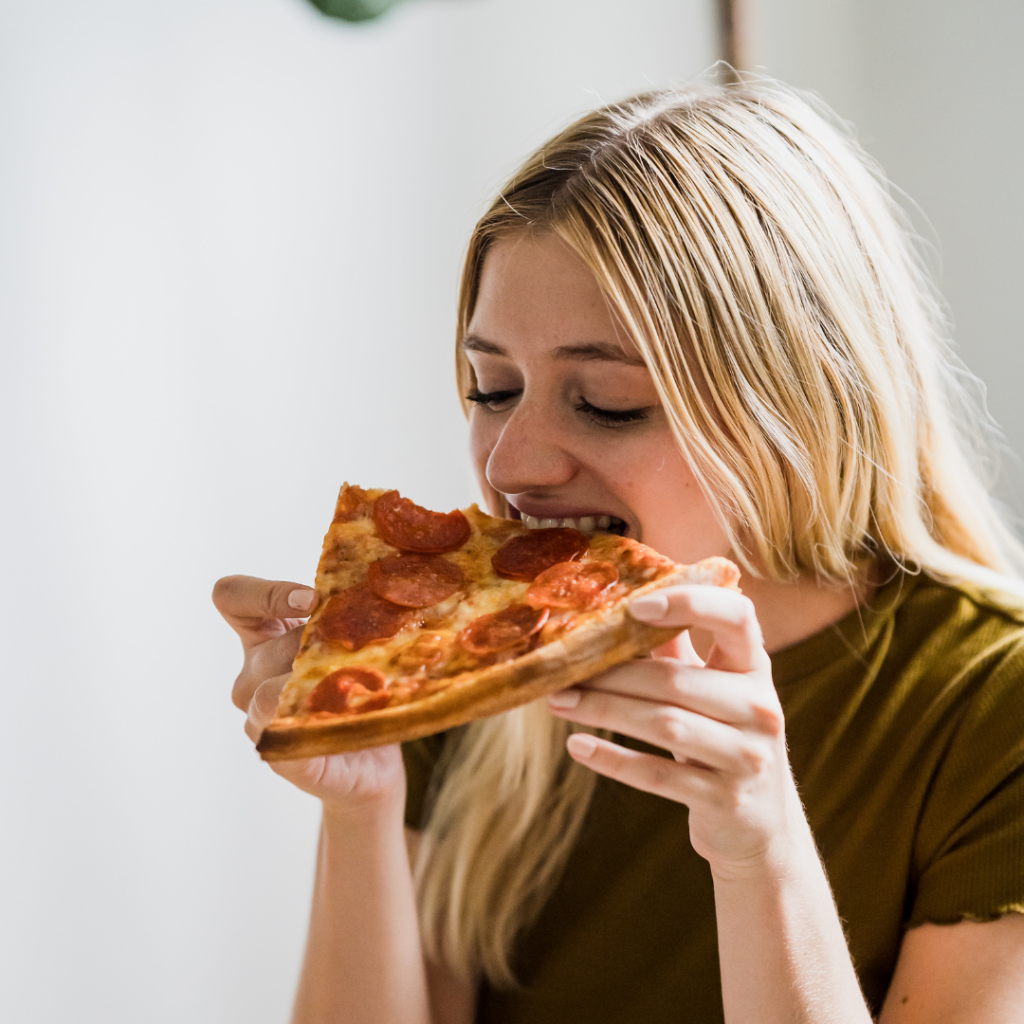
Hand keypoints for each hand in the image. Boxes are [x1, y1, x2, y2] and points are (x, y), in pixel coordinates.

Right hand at [212, 575, 404, 812]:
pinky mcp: (277, 753)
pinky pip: (280, 730)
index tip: (312, 600)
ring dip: (316, 683)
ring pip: (268, 691)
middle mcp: (251, 675)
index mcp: (263, 637)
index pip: (231, 597)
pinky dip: (313, 717)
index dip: (264, 593)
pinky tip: (343, 712)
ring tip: (360, 685)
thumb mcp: (352, 639)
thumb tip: (366, 590)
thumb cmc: (361, 687)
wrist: (375, 756)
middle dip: (318, 643)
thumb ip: (345, 612)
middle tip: (361, 651)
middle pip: (270, 646)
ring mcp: (257, 717)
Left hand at [546, 585, 807, 878]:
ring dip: (603, 709)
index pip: (737, 617)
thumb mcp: (712, 687)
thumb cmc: (722, 737)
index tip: (636, 605)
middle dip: (611, 673)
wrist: (760, 824)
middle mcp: (759, 707)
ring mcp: (748, 756)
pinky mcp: (726, 800)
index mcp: (754, 666)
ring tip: (557, 700)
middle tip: (561, 668)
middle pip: (675, 680)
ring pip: (664, 724)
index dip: (690, 603)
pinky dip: (613, 759)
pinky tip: (577, 746)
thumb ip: (675, 645)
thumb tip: (618, 602)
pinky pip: (659, 775)